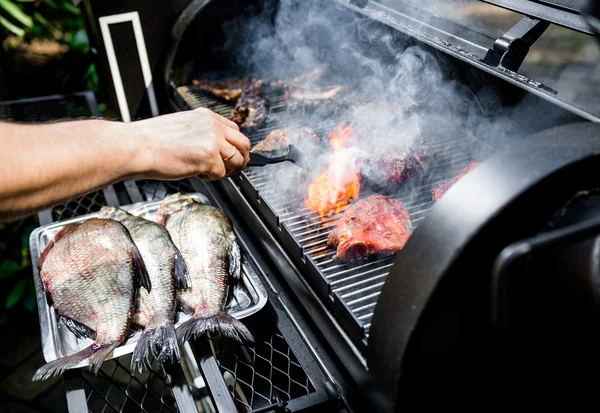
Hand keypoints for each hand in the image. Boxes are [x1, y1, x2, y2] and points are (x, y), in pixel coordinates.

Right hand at [130, 108, 249, 180]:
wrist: (135, 147)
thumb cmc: (151, 141)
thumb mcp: (183, 127)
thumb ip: (202, 133)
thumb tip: (217, 148)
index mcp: (206, 116)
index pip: (235, 130)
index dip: (235, 146)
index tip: (230, 156)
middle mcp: (212, 126)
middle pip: (244, 144)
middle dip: (241, 160)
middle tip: (231, 170)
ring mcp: (213, 141)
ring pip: (237, 160)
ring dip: (227, 171)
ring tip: (208, 172)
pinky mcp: (209, 157)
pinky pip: (221, 174)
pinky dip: (210, 178)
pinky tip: (195, 173)